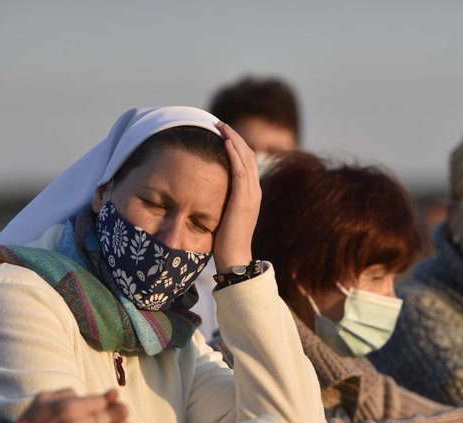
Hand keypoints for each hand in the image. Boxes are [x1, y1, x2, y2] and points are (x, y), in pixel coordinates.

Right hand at [18, 388, 134, 422]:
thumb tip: (80, 393)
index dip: (107, 402)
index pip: (100, 401)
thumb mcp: (43, 400)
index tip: (112, 403)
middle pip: (109, 416)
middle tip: (124, 415)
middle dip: (119, 415)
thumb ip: (64, 393)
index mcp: (69, 405)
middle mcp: (78, 422)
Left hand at [212, 121, 260, 272]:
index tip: (222, 133)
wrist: (235, 258)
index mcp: (251, 194)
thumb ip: (222, 202)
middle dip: (234, 137)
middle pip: (248, 155)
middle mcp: (255, 191)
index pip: (246, 162)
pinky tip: (225, 141)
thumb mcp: (224, 216)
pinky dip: (234, 153)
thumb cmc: (225, 241)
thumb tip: (208, 193)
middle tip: (220, 123)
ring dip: (233, 139)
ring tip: (220, 125)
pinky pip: (240, 170)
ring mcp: (251, 195)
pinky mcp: (244, 199)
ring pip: (245, 158)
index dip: (236, 145)